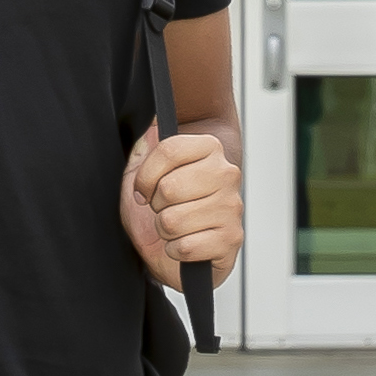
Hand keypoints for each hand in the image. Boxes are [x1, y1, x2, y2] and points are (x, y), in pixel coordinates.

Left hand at [120, 130, 241, 289]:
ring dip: (164, 230)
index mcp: (210, 148)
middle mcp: (227, 174)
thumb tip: (152, 124)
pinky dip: (176, 250)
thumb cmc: (163, 206)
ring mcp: (232, 208)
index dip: (145, 176)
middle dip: (156, 206)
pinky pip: (186, 247)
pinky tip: (185, 243)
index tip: (145, 189)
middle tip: (164, 208)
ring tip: (175, 227)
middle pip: (168, 188)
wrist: (176, 246)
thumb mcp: (143, 170)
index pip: (167, 150)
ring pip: (173, 220)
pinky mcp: (231, 240)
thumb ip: (146, 144)